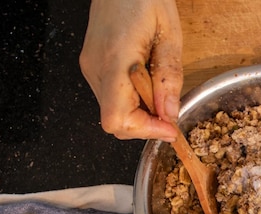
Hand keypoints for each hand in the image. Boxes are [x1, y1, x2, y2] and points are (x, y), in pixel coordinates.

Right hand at [79, 0, 182, 140]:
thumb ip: (170, 77)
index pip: (119, 118)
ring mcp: (90, 69)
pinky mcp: (92, 67)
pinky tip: (146, 84)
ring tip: (158, 90)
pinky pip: (112, 99)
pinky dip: (132, 102)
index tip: (170, 129)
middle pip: (115, 122)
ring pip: (113, 113)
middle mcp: (96, 69)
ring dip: (140, 114)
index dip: (146, 131)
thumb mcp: (169, 35)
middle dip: (146, 125)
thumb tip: (170, 113)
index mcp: (115, 60)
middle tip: (169, 113)